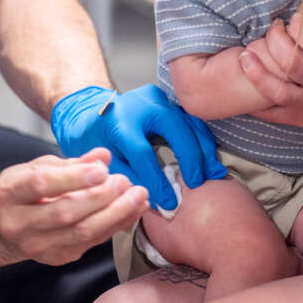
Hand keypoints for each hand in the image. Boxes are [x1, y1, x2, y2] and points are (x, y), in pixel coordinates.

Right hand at [0, 148, 148, 266]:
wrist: (2, 228)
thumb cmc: (22, 192)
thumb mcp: (37, 168)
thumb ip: (71, 163)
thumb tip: (103, 156)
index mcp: (10, 193)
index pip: (42, 184)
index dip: (74, 177)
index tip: (101, 169)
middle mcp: (19, 223)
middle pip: (65, 212)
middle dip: (101, 197)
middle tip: (124, 182)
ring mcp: (38, 245)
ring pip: (82, 232)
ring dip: (115, 214)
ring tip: (137, 197)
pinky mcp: (58, 257)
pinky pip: (92, 243)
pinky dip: (116, 225)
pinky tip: (132, 210)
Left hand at [50, 84, 226, 210]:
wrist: (90, 110)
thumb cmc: (94, 138)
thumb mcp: (101, 160)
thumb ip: (126, 181)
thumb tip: (151, 204)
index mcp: (118, 122)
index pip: (143, 154)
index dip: (158, 180)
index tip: (169, 202)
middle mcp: (141, 105)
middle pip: (175, 129)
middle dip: (190, 159)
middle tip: (197, 183)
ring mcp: (157, 98)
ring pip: (189, 122)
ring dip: (203, 149)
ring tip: (212, 173)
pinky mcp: (167, 98)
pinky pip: (191, 119)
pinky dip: (202, 140)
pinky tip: (209, 158)